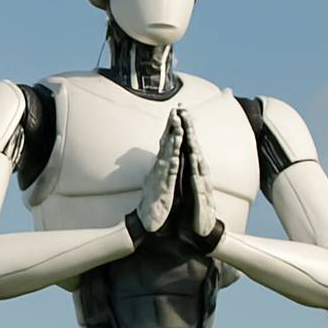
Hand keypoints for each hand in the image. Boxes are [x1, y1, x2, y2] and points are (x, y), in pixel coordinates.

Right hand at [136, 110, 183, 231]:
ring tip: (178, 133)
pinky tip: (176, 159)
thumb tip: (166, 148)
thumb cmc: (156, 195)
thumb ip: (163, 160)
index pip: (166, 141)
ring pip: (167, 159)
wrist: (149, 217)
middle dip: (170, 130)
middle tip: (175, 114)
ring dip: (172, 146)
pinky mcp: (163, 190)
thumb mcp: (159, 174)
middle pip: (165, 145)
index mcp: (161, 163)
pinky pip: (169, 177)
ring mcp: (160, 178)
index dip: (170, 126)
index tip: (175, 111)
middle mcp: (159, 168)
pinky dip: (172, 168)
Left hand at [178, 110, 223, 252]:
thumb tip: (185, 153)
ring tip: (189, 131)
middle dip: (189, 130)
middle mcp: (200, 173)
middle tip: (184, 111)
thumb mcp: (189, 183)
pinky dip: (196, 170)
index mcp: (194, 169)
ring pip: (198, 161)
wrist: (204, 229)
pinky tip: (194, 159)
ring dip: (194, 146)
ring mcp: (202, 184)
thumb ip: (188, 168)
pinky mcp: (202, 196)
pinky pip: (198, 181)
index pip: (189, 145)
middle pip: (194, 147)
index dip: (184, 128)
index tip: (179, 111)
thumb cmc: (196, 206)